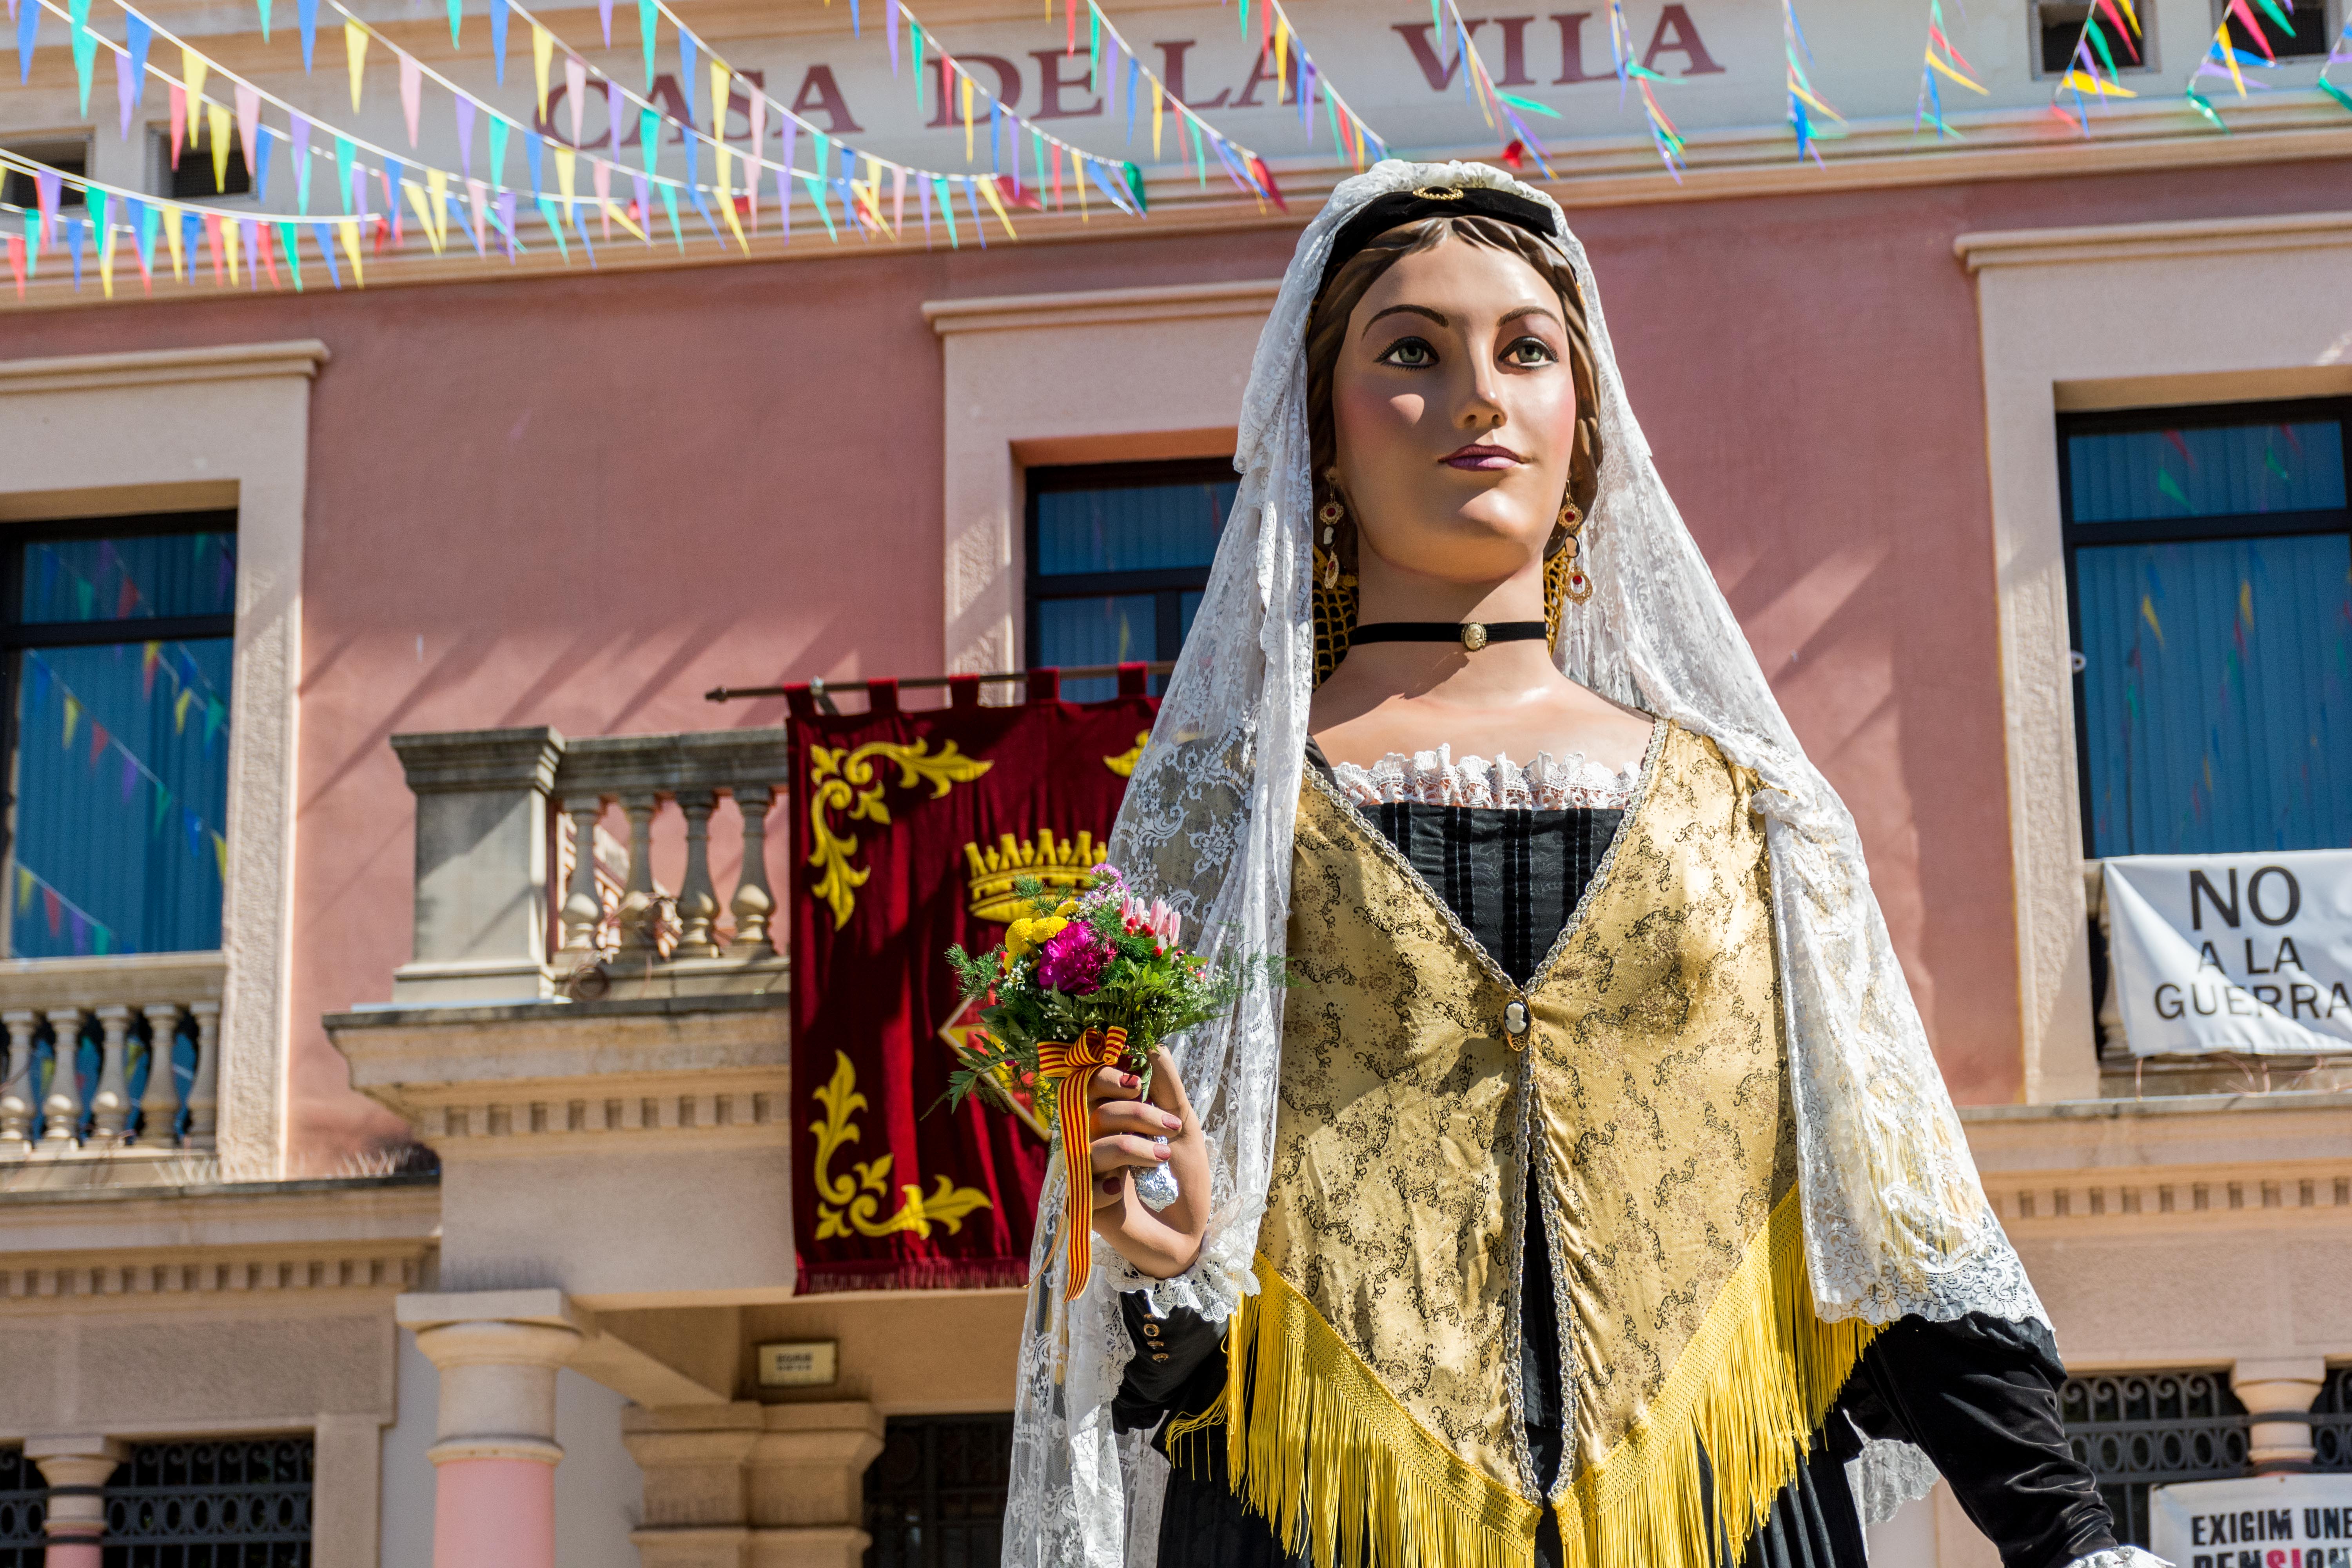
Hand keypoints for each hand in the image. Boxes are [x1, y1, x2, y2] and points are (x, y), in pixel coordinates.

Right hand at [1083, 1048, 1207, 1279]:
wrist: (1190, 1235)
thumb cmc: (1184, 1181)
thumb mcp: (1183, 1129)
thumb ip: (1168, 1089)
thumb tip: (1153, 1045)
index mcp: (1110, 1120)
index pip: (1090, 1086)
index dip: (1106, 1076)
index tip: (1138, 1082)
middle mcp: (1091, 1142)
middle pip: (1088, 1110)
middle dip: (1131, 1111)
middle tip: (1169, 1124)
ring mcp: (1085, 1175)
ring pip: (1090, 1146)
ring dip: (1131, 1147)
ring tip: (1162, 1158)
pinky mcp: (1084, 1207)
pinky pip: (1084, 1187)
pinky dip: (1106, 1187)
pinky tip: (1121, 1192)